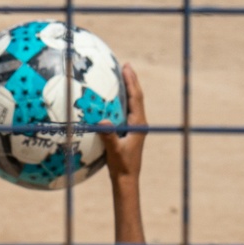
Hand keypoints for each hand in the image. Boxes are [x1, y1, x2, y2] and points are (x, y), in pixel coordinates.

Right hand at [99, 63, 146, 180]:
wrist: (127, 179)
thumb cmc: (122, 165)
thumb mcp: (115, 151)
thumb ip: (110, 137)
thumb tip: (104, 122)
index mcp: (139, 125)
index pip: (136, 98)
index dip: (131, 82)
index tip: (127, 68)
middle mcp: (139, 123)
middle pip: (136, 97)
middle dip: (132, 80)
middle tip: (125, 65)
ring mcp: (135, 127)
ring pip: (133, 103)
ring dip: (128, 88)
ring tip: (122, 76)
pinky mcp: (130, 131)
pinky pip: (127, 110)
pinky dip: (123, 99)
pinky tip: (114, 98)